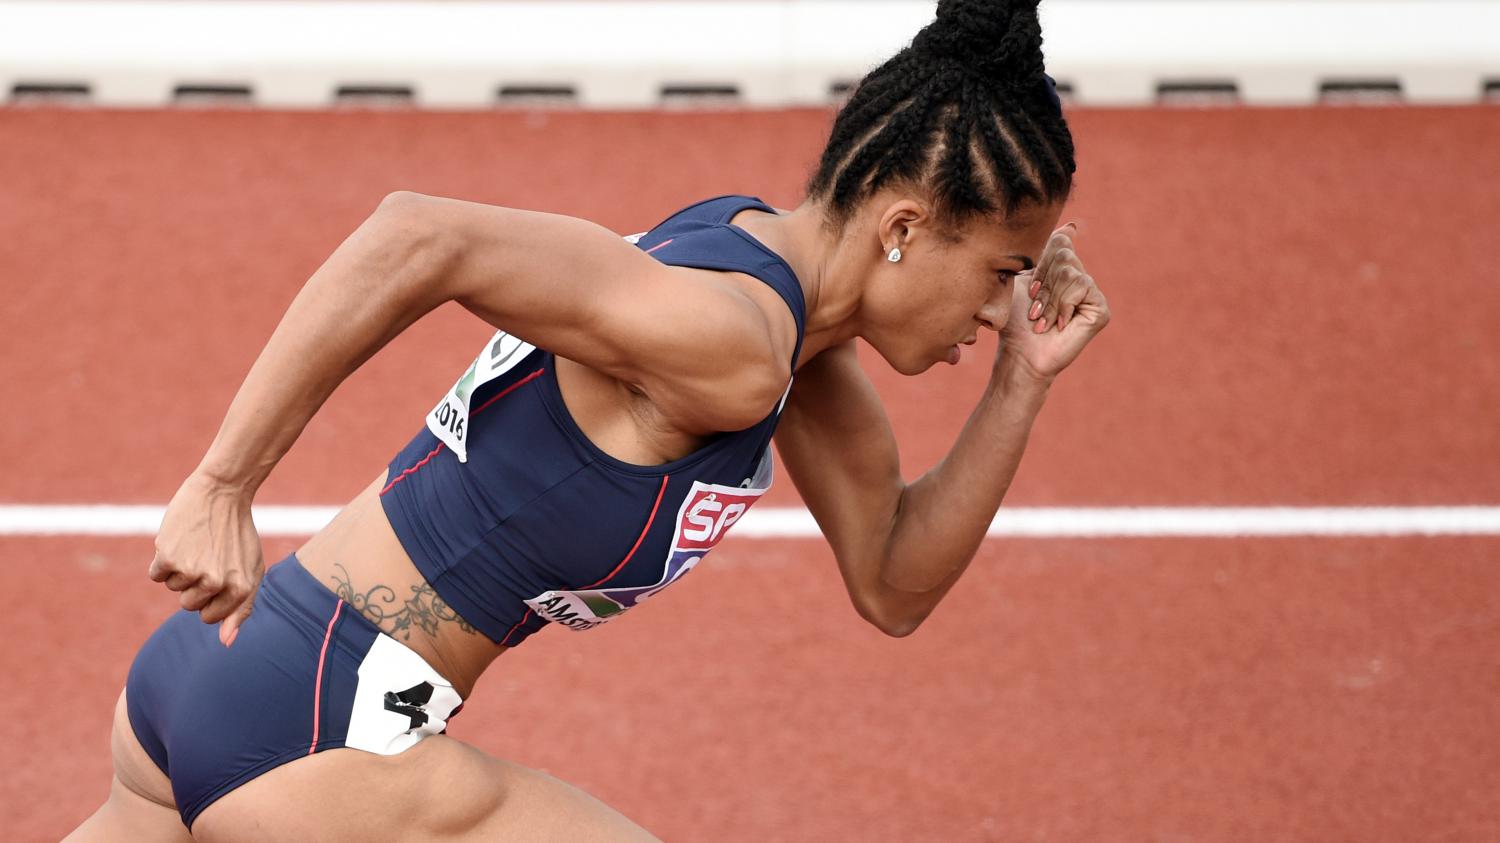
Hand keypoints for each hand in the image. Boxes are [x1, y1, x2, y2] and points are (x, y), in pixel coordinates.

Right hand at [148, 470, 264, 646]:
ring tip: (197, 545)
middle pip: (187, 605)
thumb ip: (242, 608)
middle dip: (193, 584)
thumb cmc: (238, 534)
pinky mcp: (168, 558)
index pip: (210, 618)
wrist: (222, 492)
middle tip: (207, 555)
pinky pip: (156, 575)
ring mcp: (191, 572)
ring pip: (172, 588)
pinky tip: (180, 540)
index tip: (216, 575)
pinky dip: (162, 560)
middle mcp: (216, 584)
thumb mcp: (251, 570)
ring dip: (179, 569)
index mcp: (240, 590)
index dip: (209, 598)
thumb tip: (226, 643)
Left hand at [1001, 222, 1110, 378]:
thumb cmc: (1015, 319)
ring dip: (1049, 298)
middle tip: (1035, 308)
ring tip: (1042, 319)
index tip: (1032, 289)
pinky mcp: (1101, 310)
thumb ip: (1044, 251)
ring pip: (1071, 272)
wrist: (1019, 351)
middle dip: (1043, 282)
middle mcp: (1081, 278)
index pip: (1060, 241)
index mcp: (1063, 269)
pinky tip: (1059, 325)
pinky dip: (1063, 306)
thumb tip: (1073, 226)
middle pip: (1064, 254)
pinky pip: (1082, 288)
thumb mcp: (1023, 278)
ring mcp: (1092, 294)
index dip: (1041, 263)